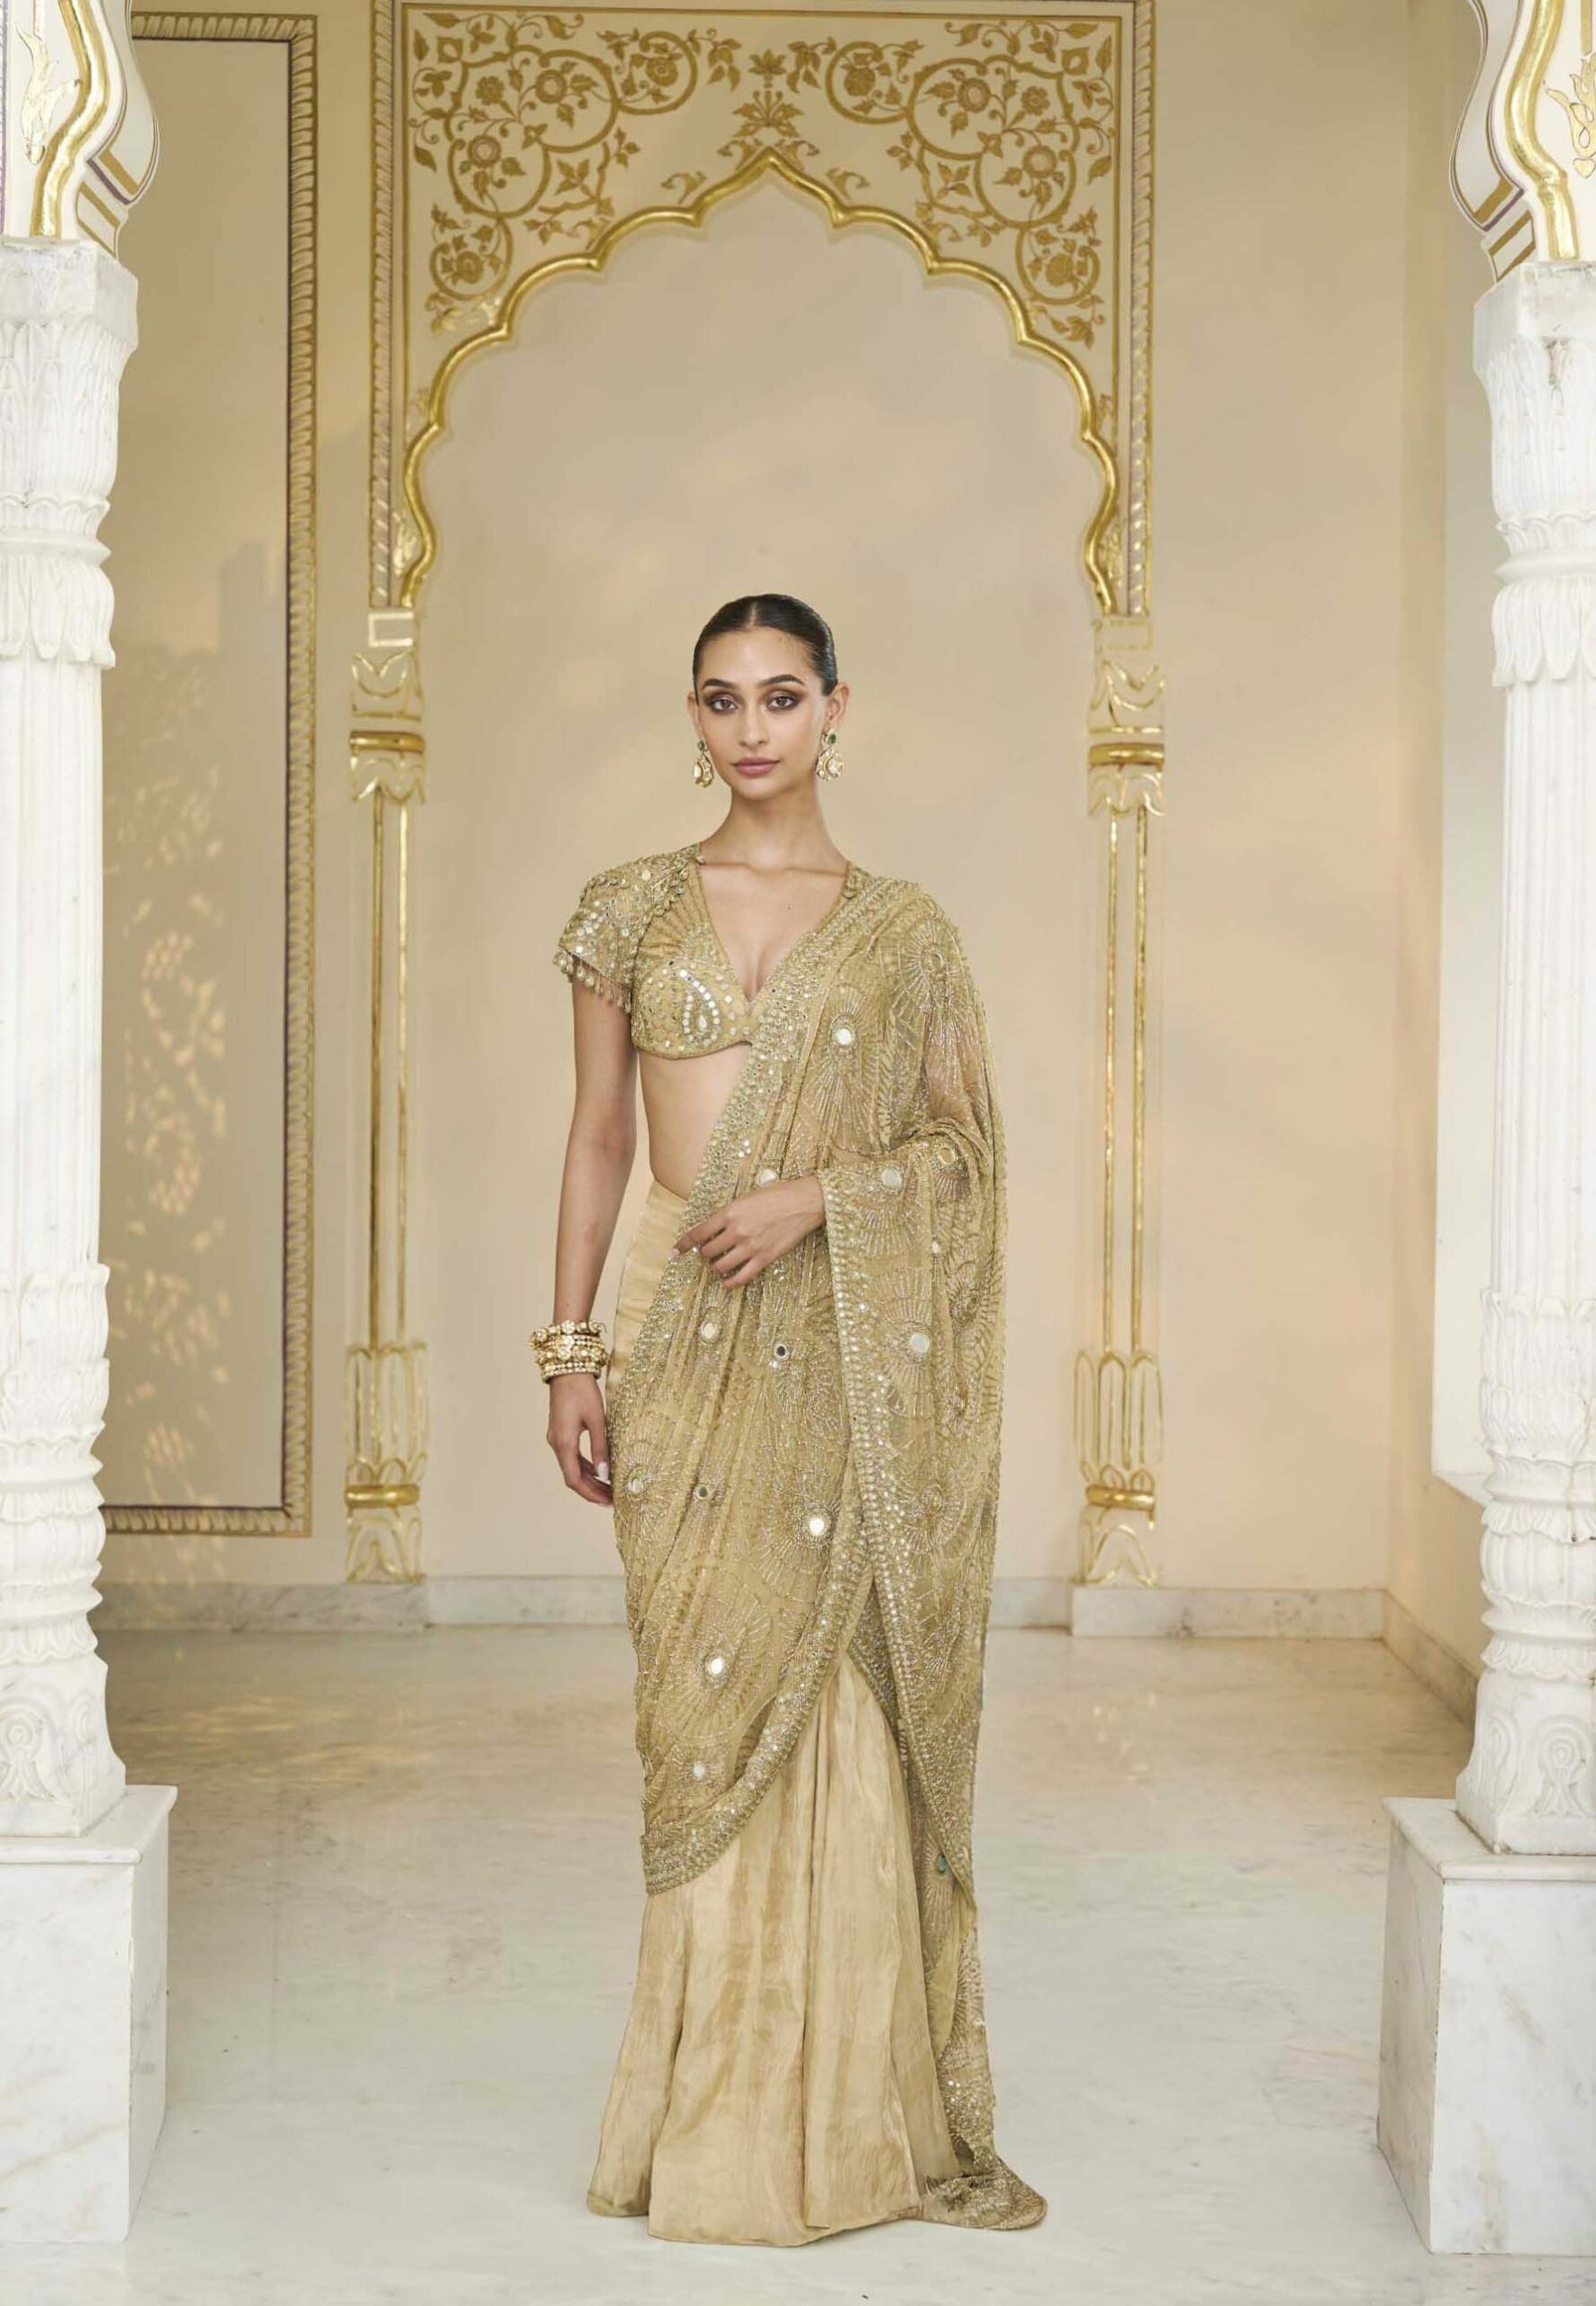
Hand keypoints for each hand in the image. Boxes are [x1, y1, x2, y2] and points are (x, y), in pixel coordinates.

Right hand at [546, 1369, 611, 1504]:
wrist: (567, 1369)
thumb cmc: (582, 1391)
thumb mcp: (597, 1420)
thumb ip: (601, 1448)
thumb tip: (606, 1475)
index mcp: (564, 1443)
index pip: (574, 1480)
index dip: (590, 1494)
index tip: (607, 1501)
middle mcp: (557, 1443)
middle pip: (572, 1476)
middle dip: (591, 1490)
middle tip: (611, 1499)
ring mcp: (557, 1438)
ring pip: (572, 1467)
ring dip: (589, 1479)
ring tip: (608, 1488)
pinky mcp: (561, 1432)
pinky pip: (572, 1456)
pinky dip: (585, 1466)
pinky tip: (600, 1469)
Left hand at [675, 1175, 824, 1288]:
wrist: (803, 1202)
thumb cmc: (776, 1195)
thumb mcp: (746, 1197)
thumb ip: (728, 1213)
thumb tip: (712, 1228)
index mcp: (729, 1212)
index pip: (698, 1232)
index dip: (684, 1244)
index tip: (675, 1251)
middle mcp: (737, 1230)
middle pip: (708, 1251)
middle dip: (704, 1253)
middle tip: (707, 1252)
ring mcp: (750, 1246)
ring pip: (721, 1265)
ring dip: (715, 1266)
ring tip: (718, 1263)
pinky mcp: (764, 1258)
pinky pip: (741, 1277)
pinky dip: (730, 1282)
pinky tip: (726, 1282)